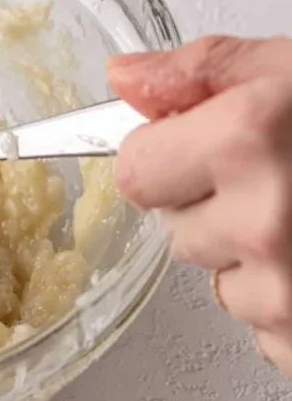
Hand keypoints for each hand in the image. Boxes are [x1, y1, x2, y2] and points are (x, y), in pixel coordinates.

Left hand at [108, 36, 291, 376]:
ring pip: (221, 281)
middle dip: (213, 203)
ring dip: (257, 257)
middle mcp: (266, 224)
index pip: (132, 170)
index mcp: (250, 142)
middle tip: (286, 179)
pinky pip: (266, 329)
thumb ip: (205, 72)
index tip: (201, 146)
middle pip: (172, 227)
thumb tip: (125, 77)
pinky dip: (291, 303)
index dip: (166, 154)